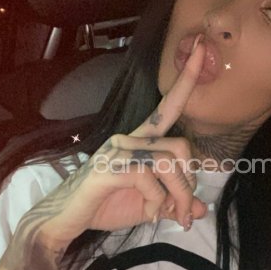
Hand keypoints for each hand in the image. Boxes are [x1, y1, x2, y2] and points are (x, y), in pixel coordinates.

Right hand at [20, 35, 207, 249]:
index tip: (204, 48)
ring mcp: (117, 150)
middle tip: (186, 212)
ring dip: (178, 196)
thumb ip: (174, 202)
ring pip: (169, 163)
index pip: (167, 107)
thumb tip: (203, 209)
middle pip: (181, 147)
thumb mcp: (149, 205)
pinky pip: (148, 178)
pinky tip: (149, 215)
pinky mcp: (109, 167)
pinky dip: (157, 203)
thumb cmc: (106, 206)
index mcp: (139, 141)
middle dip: (190, 184)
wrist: (65, 222)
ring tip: (172, 217)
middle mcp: (128, 138)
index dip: (186, 80)